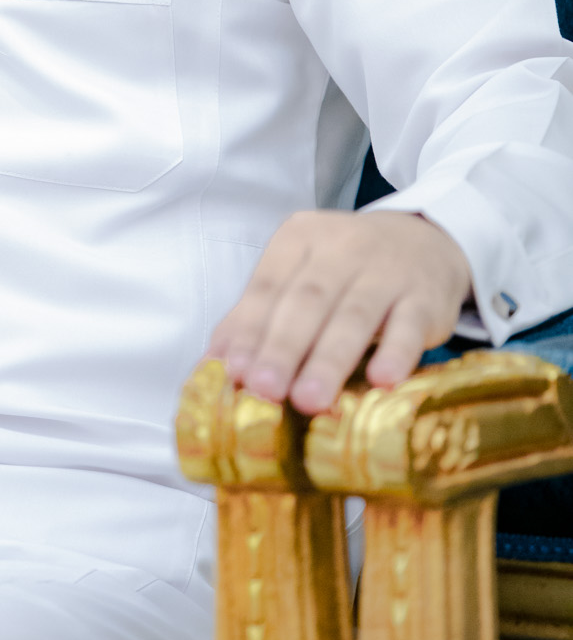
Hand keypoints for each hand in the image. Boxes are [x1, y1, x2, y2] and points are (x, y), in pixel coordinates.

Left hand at [208, 209, 471, 414]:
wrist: (423, 240)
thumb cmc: (346, 269)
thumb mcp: (299, 276)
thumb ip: (258, 315)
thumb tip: (214, 365)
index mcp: (299, 238)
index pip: (268, 286)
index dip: (249, 330)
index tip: (234, 373)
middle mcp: (341, 247)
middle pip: (307, 302)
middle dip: (283, 348)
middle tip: (264, 391)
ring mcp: (387, 270)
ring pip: (354, 315)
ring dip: (329, 359)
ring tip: (308, 400)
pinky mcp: (426, 296)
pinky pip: (410, 324)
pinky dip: (397, 352)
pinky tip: (382, 380)